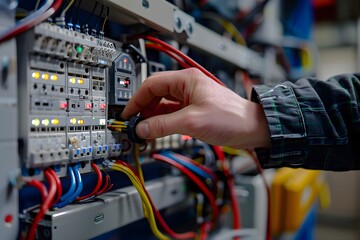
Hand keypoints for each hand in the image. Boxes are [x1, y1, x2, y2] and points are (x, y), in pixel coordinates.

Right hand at [122, 68, 269, 148]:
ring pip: (163, 106)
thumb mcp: (192, 122)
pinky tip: (157, 132)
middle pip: (156, 94)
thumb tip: (142, 128)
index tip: (128, 113)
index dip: (137, 99)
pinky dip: (163, 123)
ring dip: (153, 118)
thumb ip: (163, 125)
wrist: (253, 129)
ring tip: (144, 131)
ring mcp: (190, 99)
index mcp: (186, 80)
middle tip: (135, 124)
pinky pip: (172, 114)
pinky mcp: (194, 110)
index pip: (152, 84)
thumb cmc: (231, 118)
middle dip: (144, 109)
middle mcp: (187, 87)